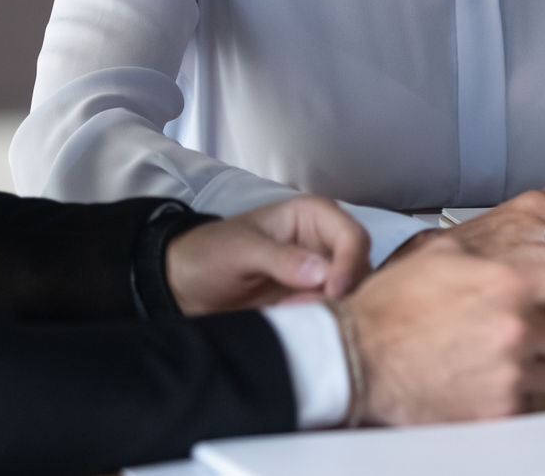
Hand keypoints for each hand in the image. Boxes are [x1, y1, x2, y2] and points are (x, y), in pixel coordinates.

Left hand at [165, 196, 368, 314]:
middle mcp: (324, 244)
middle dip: (344, 292)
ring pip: (351, 296)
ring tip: (299, 319)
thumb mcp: (239, 250)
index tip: (333, 292)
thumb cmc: (209, 253)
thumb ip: (279, 258)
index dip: (350, 263)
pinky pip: (332, 315)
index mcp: (313, 217)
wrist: (184, 286)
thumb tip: (321, 272)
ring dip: (333, 311)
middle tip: (315, 313)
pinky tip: (298, 327)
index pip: (352, 236)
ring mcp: (320, 276)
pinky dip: (322, 324)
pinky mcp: (311, 304)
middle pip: (360, 269)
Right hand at [334, 236, 544, 424]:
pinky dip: (524, 389)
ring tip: (506, 350)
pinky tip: (489, 375)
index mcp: (510, 276)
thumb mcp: (449, 251)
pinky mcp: (503, 408)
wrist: (356, 358)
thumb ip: (508, 244)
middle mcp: (518, 322)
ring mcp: (513, 368)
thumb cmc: (396, 304)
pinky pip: (541, 399)